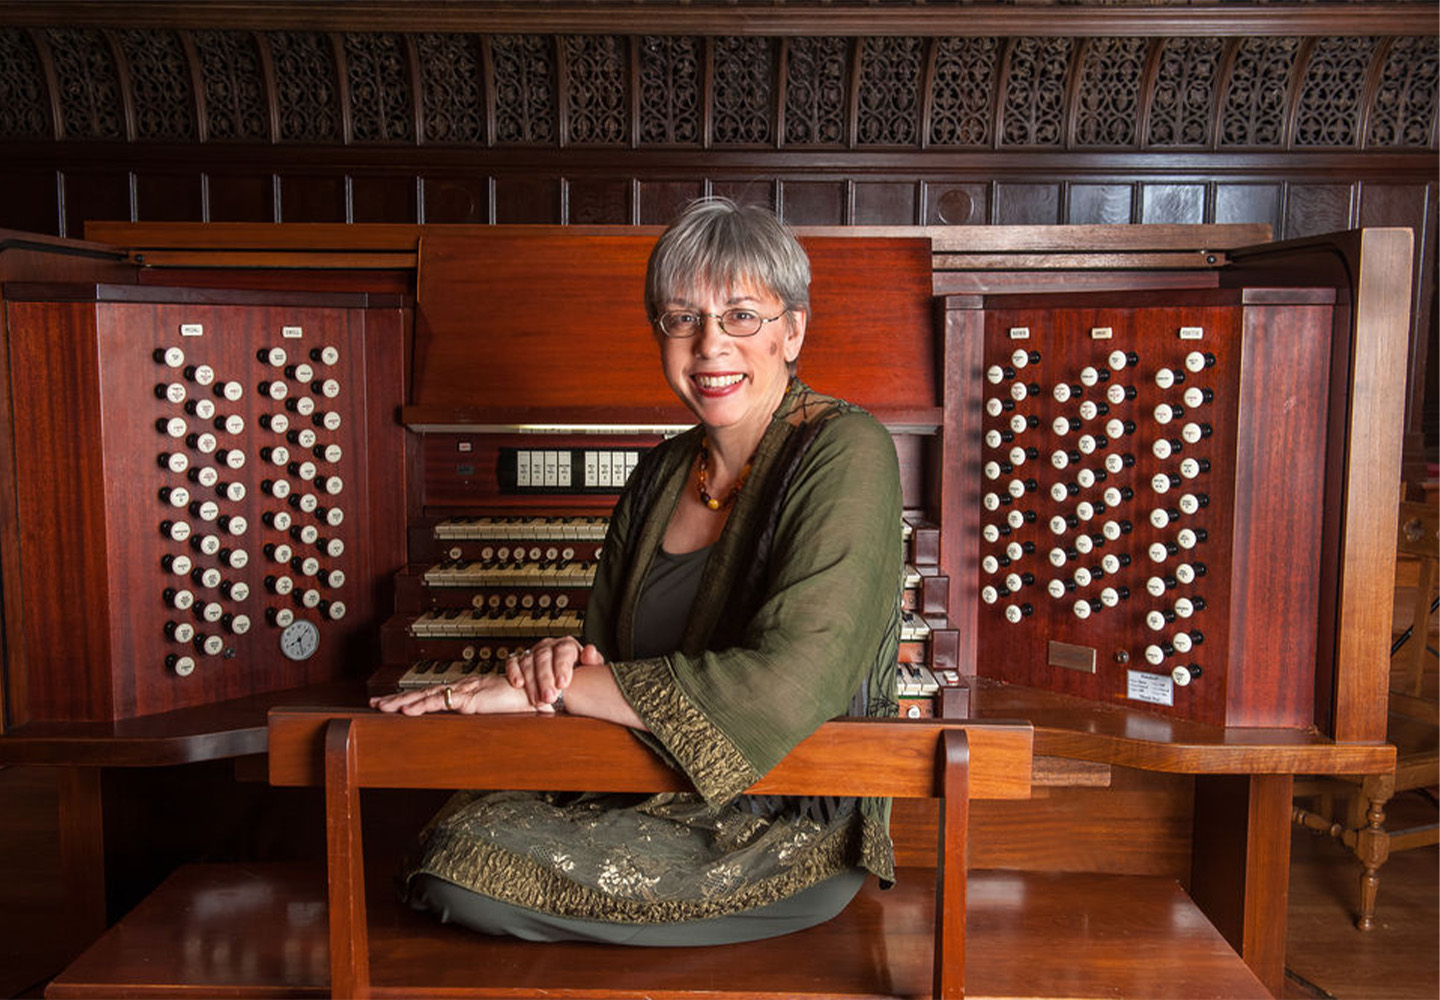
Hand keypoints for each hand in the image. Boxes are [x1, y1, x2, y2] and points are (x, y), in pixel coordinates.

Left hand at [369, 672, 533, 715]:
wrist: (539, 694)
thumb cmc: (522, 703)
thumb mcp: (498, 713)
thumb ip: (485, 719)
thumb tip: (475, 734)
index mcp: (467, 692)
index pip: (434, 694)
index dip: (413, 699)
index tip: (392, 703)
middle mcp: (463, 688)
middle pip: (423, 693)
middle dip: (398, 699)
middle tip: (375, 703)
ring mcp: (465, 692)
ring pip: (427, 695)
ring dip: (402, 701)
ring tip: (382, 706)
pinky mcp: (471, 699)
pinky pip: (442, 702)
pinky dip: (423, 705)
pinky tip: (408, 710)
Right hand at [505, 636, 604, 708]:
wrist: (566, 681)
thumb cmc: (580, 675)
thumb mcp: (590, 669)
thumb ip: (593, 661)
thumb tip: (590, 652)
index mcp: (567, 645)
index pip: (563, 651)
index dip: (562, 667)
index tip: (563, 684)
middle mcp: (549, 646)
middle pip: (544, 658)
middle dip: (545, 679)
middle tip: (549, 697)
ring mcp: (533, 653)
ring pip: (528, 662)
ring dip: (531, 682)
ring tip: (537, 700)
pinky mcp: (519, 661)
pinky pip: (513, 662)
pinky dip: (513, 672)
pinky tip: (518, 683)